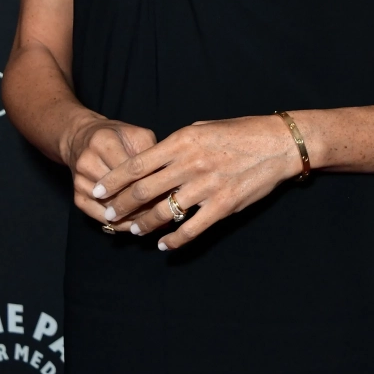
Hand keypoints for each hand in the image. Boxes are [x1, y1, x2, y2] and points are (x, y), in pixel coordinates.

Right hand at [63, 112, 156, 227]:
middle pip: (120, 192)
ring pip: (111, 208)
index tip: (170, 194)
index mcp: (103, 142)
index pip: (130, 171)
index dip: (152, 184)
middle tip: (166, 212)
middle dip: (144, 204)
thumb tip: (167, 177)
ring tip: (154, 221)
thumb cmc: (115, 136)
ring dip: (133, 217)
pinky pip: (99, 217)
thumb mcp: (136, 134)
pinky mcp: (77, 197)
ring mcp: (80, 182)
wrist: (80, 139)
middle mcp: (87, 162)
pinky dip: (118, 224)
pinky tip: (135, 225)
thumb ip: (150, 152)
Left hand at [91, 114, 302, 249]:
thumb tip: (154, 159)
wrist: (277, 144)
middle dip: (121, 206)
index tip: (97, 191)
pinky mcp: (222, 206)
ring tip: (133, 231)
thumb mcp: (203, 128)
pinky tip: (164, 245)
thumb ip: (177, 145)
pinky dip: (174, 241)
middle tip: (108, 215)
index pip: (137, 164)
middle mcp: (190, 164)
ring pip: (163, 213)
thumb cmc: (240, 132)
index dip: (113, 181)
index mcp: (182, 141)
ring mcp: (206, 187)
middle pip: (143, 190)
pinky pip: (191, 229)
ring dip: (144, 225)